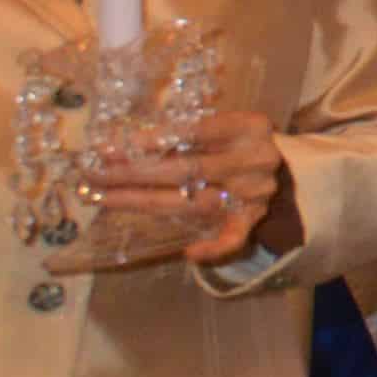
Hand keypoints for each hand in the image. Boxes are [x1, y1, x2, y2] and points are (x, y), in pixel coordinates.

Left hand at [89, 96, 290, 271]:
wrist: (283, 167)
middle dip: (134, 172)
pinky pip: (234, 237)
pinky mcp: (254, 219)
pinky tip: (189, 252)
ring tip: (104, 199)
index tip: (110, 147)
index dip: (151, 140)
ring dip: (145, 203)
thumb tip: (121, 142)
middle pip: (187, 169)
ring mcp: (255, 193)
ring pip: (195, 203)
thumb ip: (182, 131)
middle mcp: (254, 160)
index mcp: (249, 127)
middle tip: (93, 174)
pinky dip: (214, 248)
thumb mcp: (219, 124)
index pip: (194, 131)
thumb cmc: (234, 142)